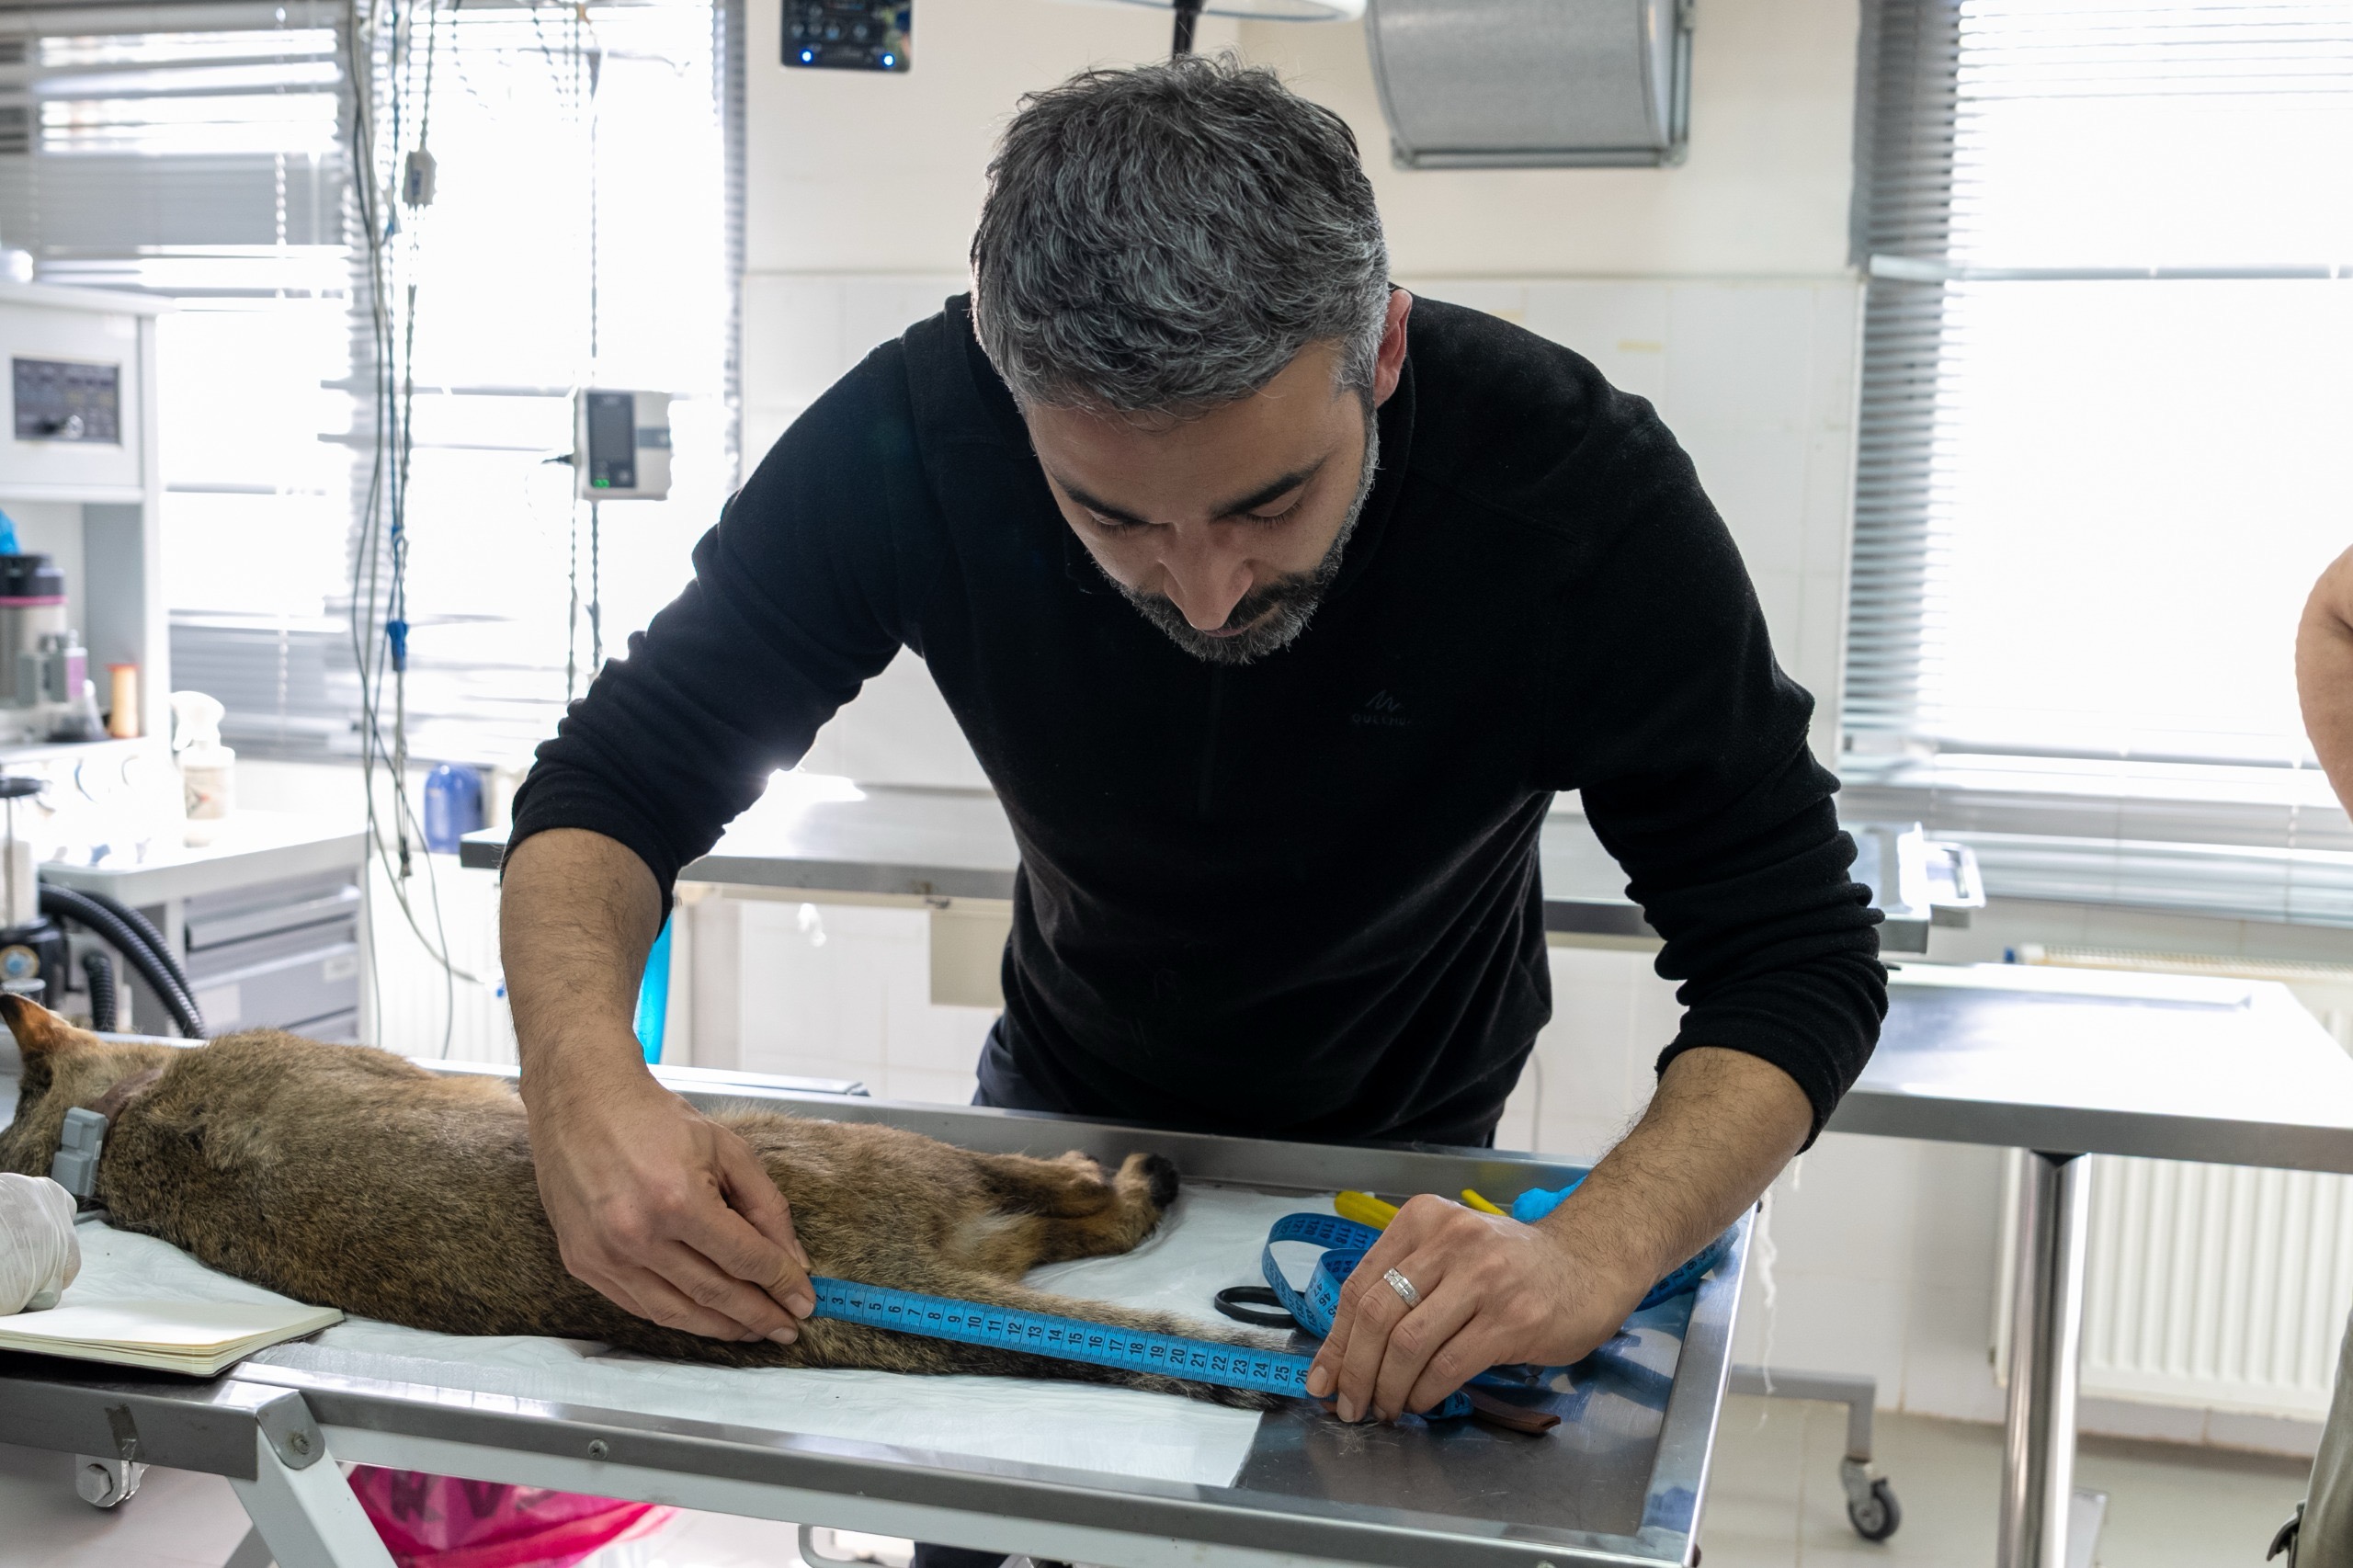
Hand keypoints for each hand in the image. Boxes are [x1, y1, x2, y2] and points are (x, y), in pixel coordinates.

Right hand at [528, 1054, 814, 1342]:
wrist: (581, 1101)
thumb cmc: (654, 1119)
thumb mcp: (727, 1149)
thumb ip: (766, 1206)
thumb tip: (793, 1260)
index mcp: (679, 1200)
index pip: (745, 1259)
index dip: (781, 1284)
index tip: (803, 1302)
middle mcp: (638, 1234)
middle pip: (714, 1293)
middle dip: (758, 1316)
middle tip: (785, 1329)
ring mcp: (605, 1254)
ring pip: (676, 1312)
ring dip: (721, 1328)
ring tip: (752, 1330)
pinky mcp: (582, 1263)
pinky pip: (639, 1305)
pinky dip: (678, 1316)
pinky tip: (705, 1317)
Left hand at [1303, 1194, 1647, 1422]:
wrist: (1591, 1263)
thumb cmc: (1512, 1266)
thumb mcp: (1451, 1254)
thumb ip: (1404, 1288)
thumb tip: (1347, 1353)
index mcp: (1423, 1220)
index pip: (1360, 1285)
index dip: (1335, 1340)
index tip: (1322, 1378)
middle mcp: (1450, 1241)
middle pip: (1376, 1314)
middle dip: (1354, 1370)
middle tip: (1349, 1405)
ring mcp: (1483, 1278)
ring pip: (1408, 1342)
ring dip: (1387, 1388)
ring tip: (1384, 1409)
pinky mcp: (1512, 1318)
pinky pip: (1448, 1365)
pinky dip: (1424, 1392)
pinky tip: (1420, 1403)